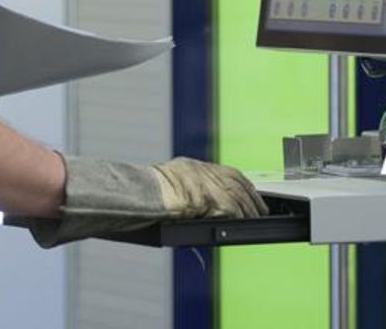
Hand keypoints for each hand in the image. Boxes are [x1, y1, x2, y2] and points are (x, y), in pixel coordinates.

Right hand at [20, 155, 266, 247]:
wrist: (123, 195)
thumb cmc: (132, 196)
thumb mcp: (161, 188)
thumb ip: (178, 194)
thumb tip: (189, 207)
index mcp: (186, 167)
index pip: (222, 171)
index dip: (239, 183)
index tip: (251, 192)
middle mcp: (195, 170)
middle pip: (232, 179)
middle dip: (250, 194)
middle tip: (261, 207)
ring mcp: (198, 182)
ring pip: (233, 191)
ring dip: (249, 205)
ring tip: (258, 215)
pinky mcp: (199, 195)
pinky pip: (226, 204)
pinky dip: (238, 211)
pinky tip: (245, 219)